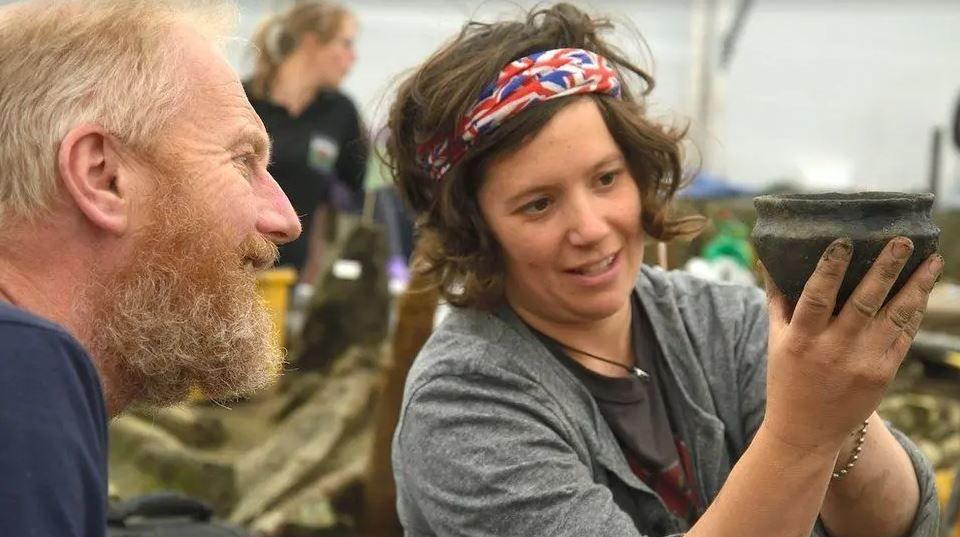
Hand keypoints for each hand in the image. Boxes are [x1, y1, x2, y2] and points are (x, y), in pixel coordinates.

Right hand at [761, 237, 942, 451]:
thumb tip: (771, 261)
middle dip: (886, 269)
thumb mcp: (775, 341)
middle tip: (902, 241)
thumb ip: (778, 301)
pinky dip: (915, 311)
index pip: (816, 298)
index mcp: (802, 340)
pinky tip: (924, 291)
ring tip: (932, 260)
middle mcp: (833, 350)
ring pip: (895, 317)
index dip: (829, 269)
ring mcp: (863, 363)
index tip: (844, 242)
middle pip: (864, 302)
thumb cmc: (787, 379)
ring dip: (917, 286)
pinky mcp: (883, 374)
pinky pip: (904, 336)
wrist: (806, 432)